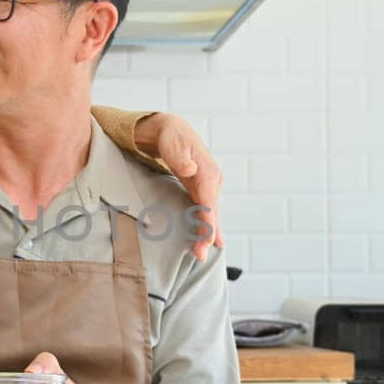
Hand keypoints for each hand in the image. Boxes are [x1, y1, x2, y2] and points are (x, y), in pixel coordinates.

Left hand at [133, 113, 223, 261]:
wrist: (171, 129)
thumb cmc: (170, 135)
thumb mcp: (172, 143)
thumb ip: (180, 157)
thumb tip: (190, 169)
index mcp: (208, 171)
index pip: (209, 201)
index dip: (208, 221)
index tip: (206, 239)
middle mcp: (213, 180)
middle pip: (211, 212)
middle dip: (208, 234)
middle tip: (201, 254)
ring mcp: (208, 186)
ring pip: (210, 214)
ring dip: (207, 234)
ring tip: (203, 254)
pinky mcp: (200, 189)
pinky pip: (206, 211)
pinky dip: (208, 226)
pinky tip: (212, 241)